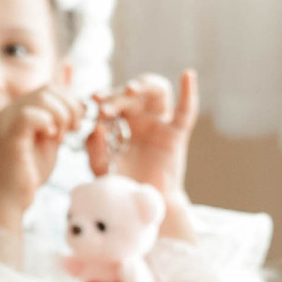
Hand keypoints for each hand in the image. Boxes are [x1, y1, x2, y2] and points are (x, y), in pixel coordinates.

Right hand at [0, 83, 83, 233]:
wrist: (11, 197)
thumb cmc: (30, 170)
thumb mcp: (52, 138)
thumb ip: (61, 119)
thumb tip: (81, 102)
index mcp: (19, 108)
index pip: (50, 88)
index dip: (70, 101)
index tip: (78, 123)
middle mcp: (10, 109)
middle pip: (48, 89)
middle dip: (70, 107)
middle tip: (74, 129)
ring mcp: (7, 119)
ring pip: (42, 97)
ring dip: (61, 116)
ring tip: (61, 136)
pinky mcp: (8, 134)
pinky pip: (29, 115)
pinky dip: (46, 123)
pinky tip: (51, 138)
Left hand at [94, 71, 197, 192]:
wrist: (140, 206)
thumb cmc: (119, 186)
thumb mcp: (100, 165)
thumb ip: (95, 147)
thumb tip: (98, 125)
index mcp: (120, 123)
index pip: (112, 101)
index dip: (103, 97)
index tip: (92, 100)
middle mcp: (140, 119)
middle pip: (132, 94)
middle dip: (116, 97)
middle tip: (104, 108)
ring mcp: (159, 124)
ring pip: (157, 91)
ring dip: (144, 85)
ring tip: (130, 90)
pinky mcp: (177, 134)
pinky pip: (186, 111)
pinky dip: (189, 92)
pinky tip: (187, 75)